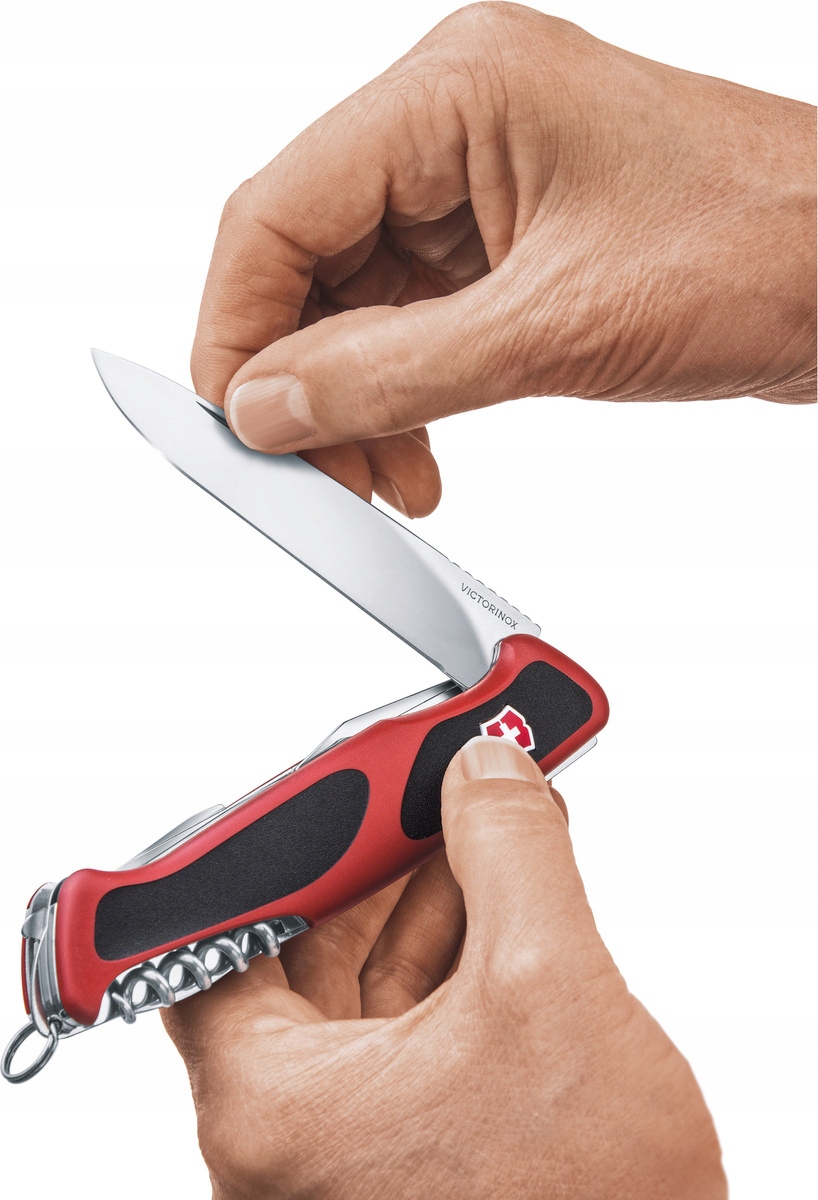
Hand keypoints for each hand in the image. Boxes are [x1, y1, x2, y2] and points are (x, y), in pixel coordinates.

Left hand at [163, 737, 725, 1198]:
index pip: (227, 936)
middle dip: (372, 860)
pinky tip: (497, 896)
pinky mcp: (409, 1150)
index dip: (286, 846)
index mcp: (275, 1109)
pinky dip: (449, 955)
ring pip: (363, 986)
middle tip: (417, 791)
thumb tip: (489, 772)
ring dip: (422, 898)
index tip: (336, 787)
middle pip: (302, 952)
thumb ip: (511, 856)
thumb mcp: (551, 990)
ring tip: (473, 824)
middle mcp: (294, 1134)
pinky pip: (407, 1026)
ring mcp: (352, 1145)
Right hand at [191, 3, 815, 516]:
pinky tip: (419, 454)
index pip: (278, 210)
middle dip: (303, 378)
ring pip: (357, 300)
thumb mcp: (554, 329)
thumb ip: (392, 372)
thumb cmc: (760, 249)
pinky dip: (405, 394)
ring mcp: (484, 182)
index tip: (236, 424)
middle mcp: (457, 122)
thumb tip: (270, 403)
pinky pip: (415, 320)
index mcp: (455, 92)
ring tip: (383, 480)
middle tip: (314, 469)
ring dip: (355, 398)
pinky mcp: (512, 238)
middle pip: (310, 258)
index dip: (238, 328)